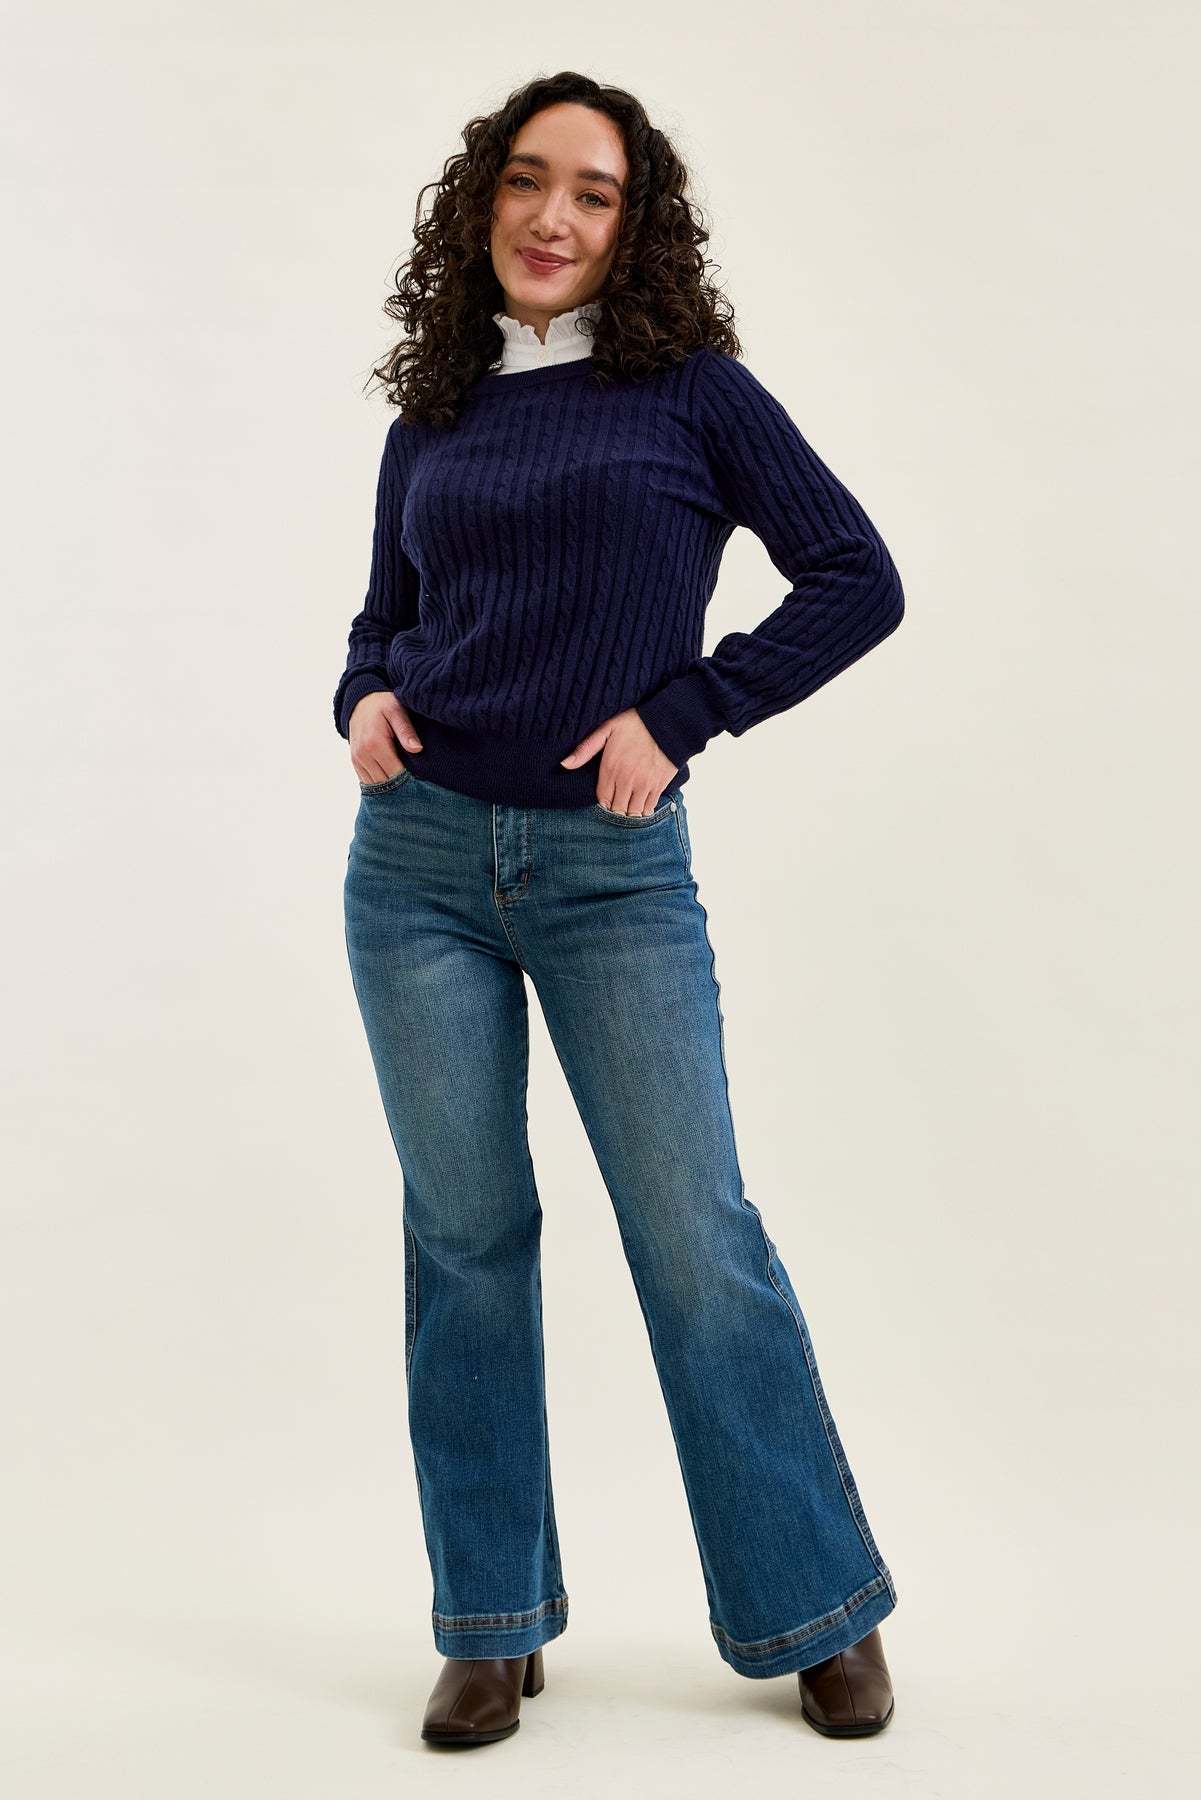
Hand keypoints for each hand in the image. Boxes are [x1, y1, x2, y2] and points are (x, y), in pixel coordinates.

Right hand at [349, 691, 422, 784]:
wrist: (360, 702)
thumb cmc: (382, 705)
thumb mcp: (396, 711)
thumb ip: (406, 731)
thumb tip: (418, 749)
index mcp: (375, 743)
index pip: (395, 773)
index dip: (410, 781)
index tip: (423, 784)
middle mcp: (363, 755)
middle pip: (385, 782)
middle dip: (401, 787)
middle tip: (418, 790)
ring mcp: (357, 760)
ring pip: (375, 785)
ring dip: (390, 789)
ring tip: (407, 790)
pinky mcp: (355, 762)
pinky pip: (367, 781)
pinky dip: (380, 786)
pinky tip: (393, 786)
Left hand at [560, 707, 677, 814]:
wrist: (668, 722)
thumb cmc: (636, 724)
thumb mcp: (606, 729)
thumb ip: (585, 749)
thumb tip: (565, 764)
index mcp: (611, 768)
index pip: (602, 799)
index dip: (603, 800)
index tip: (607, 796)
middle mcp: (626, 780)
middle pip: (617, 809)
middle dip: (616, 808)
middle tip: (618, 801)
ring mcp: (644, 785)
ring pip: (633, 812)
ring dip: (630, 811)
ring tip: (629, 804)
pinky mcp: (659, 785)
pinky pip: (649, 808)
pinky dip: (644, 809)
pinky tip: (642, 803)